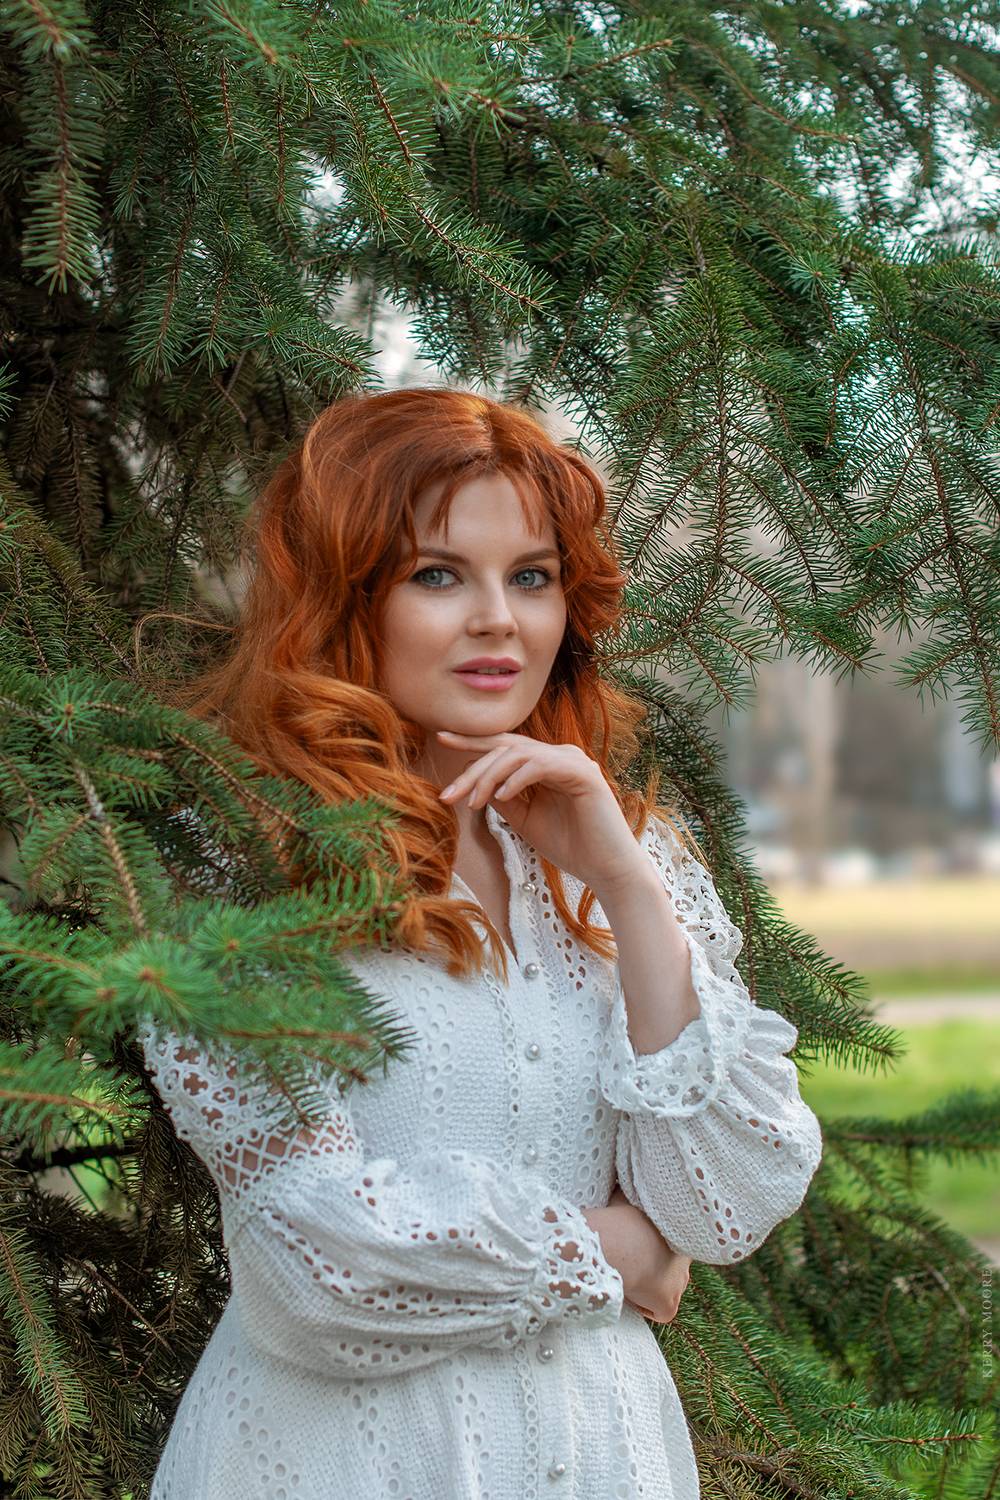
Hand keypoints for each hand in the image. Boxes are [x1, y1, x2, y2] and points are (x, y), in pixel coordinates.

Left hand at [434, 729, 646, 893]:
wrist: (606, 870)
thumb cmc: (570, 846)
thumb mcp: (524, 819)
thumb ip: (502, 797)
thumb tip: (473, 781)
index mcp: (546, 764)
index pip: (505, 746)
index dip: (473, 742)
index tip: (441, 739)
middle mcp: (560, 755)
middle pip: (506, 747)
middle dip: (472, 767)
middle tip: (447, 794)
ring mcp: (573, 760)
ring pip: (518, 754)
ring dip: (489, 777)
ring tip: (473, 803)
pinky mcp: (582, 773)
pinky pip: (539, 765)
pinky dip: (515, 779)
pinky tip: (500, 798)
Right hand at [583, 1190, 691, 1325]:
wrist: (621, 1242)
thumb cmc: (622, 1215)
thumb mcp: (630, 1195)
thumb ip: (635, 1190)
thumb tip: (626, 1169)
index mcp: (682, 1231)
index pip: (675, 1242)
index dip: (657, 1244)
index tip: (642, 1242)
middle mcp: (687, 1259)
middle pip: (672, 1267)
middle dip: (656, 1265)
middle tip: (634, 1258)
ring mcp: (680, 1283)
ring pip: (666, 1289)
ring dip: (651, 1284)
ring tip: (630, 1273)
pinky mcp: (670, 1305)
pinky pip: (658, 1311)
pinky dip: (645, 1305)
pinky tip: (631, 1291)